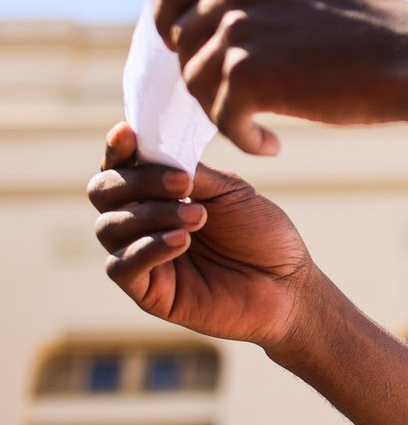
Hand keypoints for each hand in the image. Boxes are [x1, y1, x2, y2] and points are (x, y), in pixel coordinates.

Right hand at [87, 122, 320, 350]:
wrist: (288, 283)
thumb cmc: (261, 234)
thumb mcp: (229, 192)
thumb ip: (190, 173)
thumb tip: (152, 151)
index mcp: (159, 193)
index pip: (121, 167)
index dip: (119, 149)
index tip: (129, 132)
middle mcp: (142, 222)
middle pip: (103, 192)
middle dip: (138, 180)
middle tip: (183, 182)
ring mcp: (141, 257)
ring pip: (109, 227)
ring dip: (152, 214)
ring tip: (199, 216)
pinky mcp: (146, 292)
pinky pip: (121, 266)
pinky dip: (147, 248)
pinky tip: (181, 240)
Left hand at [153, 0, 407, 154]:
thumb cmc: (372, 31)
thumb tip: (209, 9)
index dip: (168, 24)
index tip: (184, 50)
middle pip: (181, 42)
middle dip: (202, 76)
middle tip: (236, 102)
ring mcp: (240, 27)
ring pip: (195, 82)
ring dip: (224, 111)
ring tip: (260, 126)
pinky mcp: (246, 73)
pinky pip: (220, 117)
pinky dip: (243, 138)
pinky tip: (271, 144)